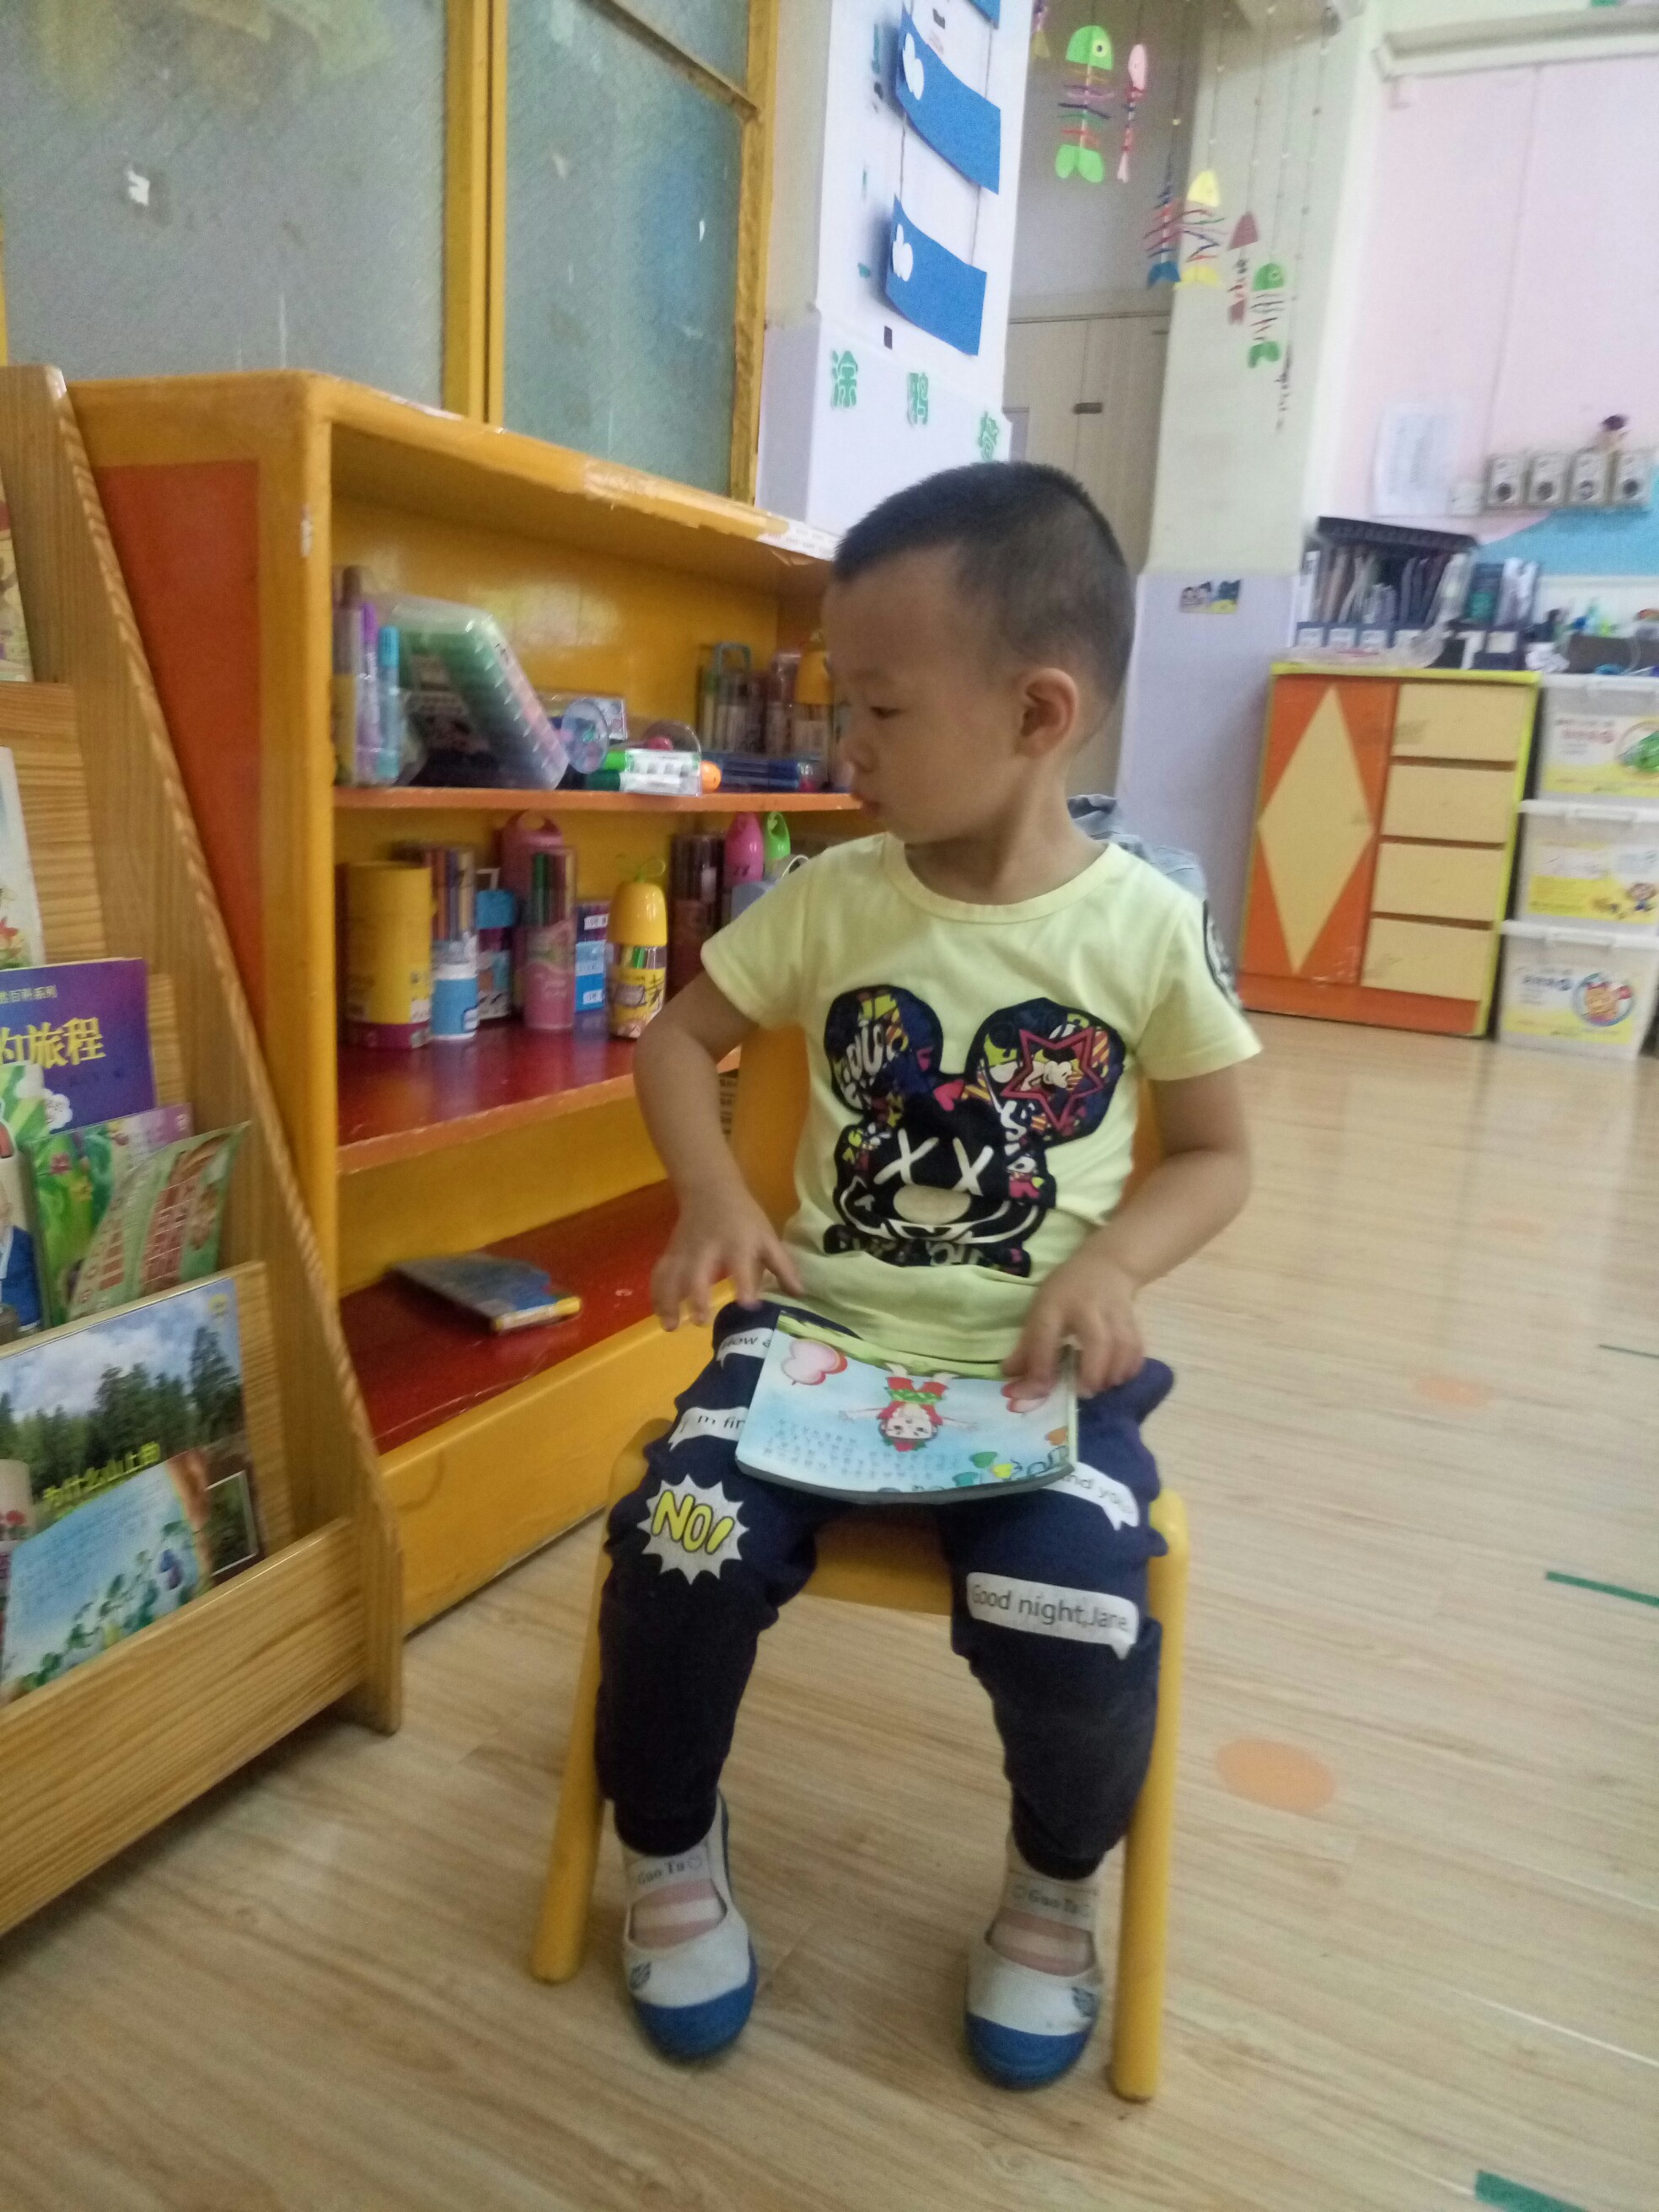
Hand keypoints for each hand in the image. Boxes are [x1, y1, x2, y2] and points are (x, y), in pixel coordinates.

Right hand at [652, 1185, 803, 1329]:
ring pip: (671, 1275)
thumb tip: (799, 1295)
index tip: (748, 1305)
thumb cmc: (744, 1218)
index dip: (745, 1285)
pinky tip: (660, 1315)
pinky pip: (659, 1274)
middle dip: (697, 1296)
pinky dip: (656, 1294)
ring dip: (668, 1301)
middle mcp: (708, 1248)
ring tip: (671, 1327)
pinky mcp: (671, 1253)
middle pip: (697, 1272)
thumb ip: (783, 1267)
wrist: (710, 1190)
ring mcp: (685, 1251)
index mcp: (737, 1244)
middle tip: (700, 1321)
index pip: (741, 1265)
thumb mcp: (767, 1237)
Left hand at [1005, 1249, 1143, 1396]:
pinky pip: (1138, 1348)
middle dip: (1092, 1374)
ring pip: (1123, 1346)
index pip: (1046, 1338)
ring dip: (1113, 1374)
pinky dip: (1130, 1368)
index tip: (1037, 1392)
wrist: (1106, 1264)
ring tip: (1100, 1387)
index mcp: (1054, 1304)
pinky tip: (1118, 1378)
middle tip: (1082, 1392)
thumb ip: (1027, 1347)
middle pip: (1098, 1342)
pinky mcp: (1134, 1320)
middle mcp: (1087, 1307)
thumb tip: (1010, 1378)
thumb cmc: (1066, 1291)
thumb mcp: (1040, 1309)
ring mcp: (1115, 1312)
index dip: (1040, 1369)